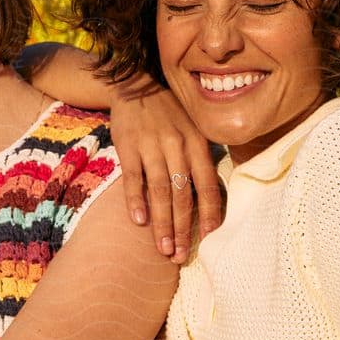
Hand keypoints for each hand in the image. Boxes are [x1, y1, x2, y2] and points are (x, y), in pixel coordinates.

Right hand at [108, 81, 222, 262]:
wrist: (135, 84)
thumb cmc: (169, 112)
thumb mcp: (193, 128)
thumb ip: (200, 158)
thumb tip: (211, 196)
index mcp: (197, 144)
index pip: (208, 185)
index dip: (210, 213)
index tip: (209, 239)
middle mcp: (177, 146)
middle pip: (183, 195)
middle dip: (183, 228)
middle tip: (180, 255)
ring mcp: (152, 146)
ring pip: (161, 191)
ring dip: (163, 223)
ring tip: (163, 249)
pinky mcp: (128, 146)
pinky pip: (134, 178)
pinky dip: (136, 201)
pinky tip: (139, 221)